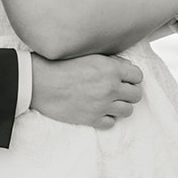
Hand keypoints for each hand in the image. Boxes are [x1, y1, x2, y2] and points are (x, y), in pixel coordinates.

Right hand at [29, 53, 143, 130]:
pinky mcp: (92, 119)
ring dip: (120, 106)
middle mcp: (110, 87)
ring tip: (110, 102)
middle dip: (129, 92)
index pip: (138, 76)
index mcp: (111, 68)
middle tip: (119, 91)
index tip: (125, 79)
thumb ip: (109, 61)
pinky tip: (99, 111)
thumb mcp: (88, 55)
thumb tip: (125, 66)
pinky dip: (107, 118)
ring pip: (128, 111)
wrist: (40, 83)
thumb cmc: (60, 64)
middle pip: (136, 95)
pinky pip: (111, 123)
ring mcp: (102, 105)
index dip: (132, 77)